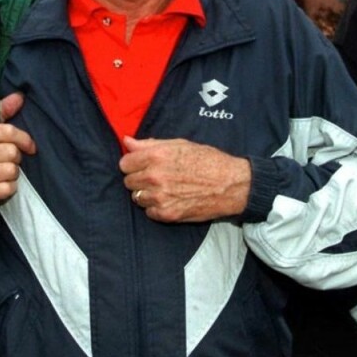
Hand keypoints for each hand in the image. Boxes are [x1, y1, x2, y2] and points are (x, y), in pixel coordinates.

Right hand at [0, 93, 36, 215]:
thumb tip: (19, 96)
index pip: (7, 131)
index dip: (24, 139)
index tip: (29, 147)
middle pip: (12, 152)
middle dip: (16, 159)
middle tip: (7, 162)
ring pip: (11, 171)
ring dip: (12, 175)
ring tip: (1, 175)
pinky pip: (7, 189)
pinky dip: (8, 189)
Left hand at [120, 137, 250, 222]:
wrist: (231, 184)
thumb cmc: (208, 161)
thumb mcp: (180, 144)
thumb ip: (150, 144)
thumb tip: (127, 142)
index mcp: (156, 156)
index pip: (124, 163)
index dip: (133, 164)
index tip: (142, 165)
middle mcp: (154, 176)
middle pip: (128, 181)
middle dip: (139, 179)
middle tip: (157, 177)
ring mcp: (160, 197)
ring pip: (137, 198)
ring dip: (147, 194)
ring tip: (166, 189)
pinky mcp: (167, 214)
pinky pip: (149, 212)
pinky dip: (157, 208)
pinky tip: (171, 200)